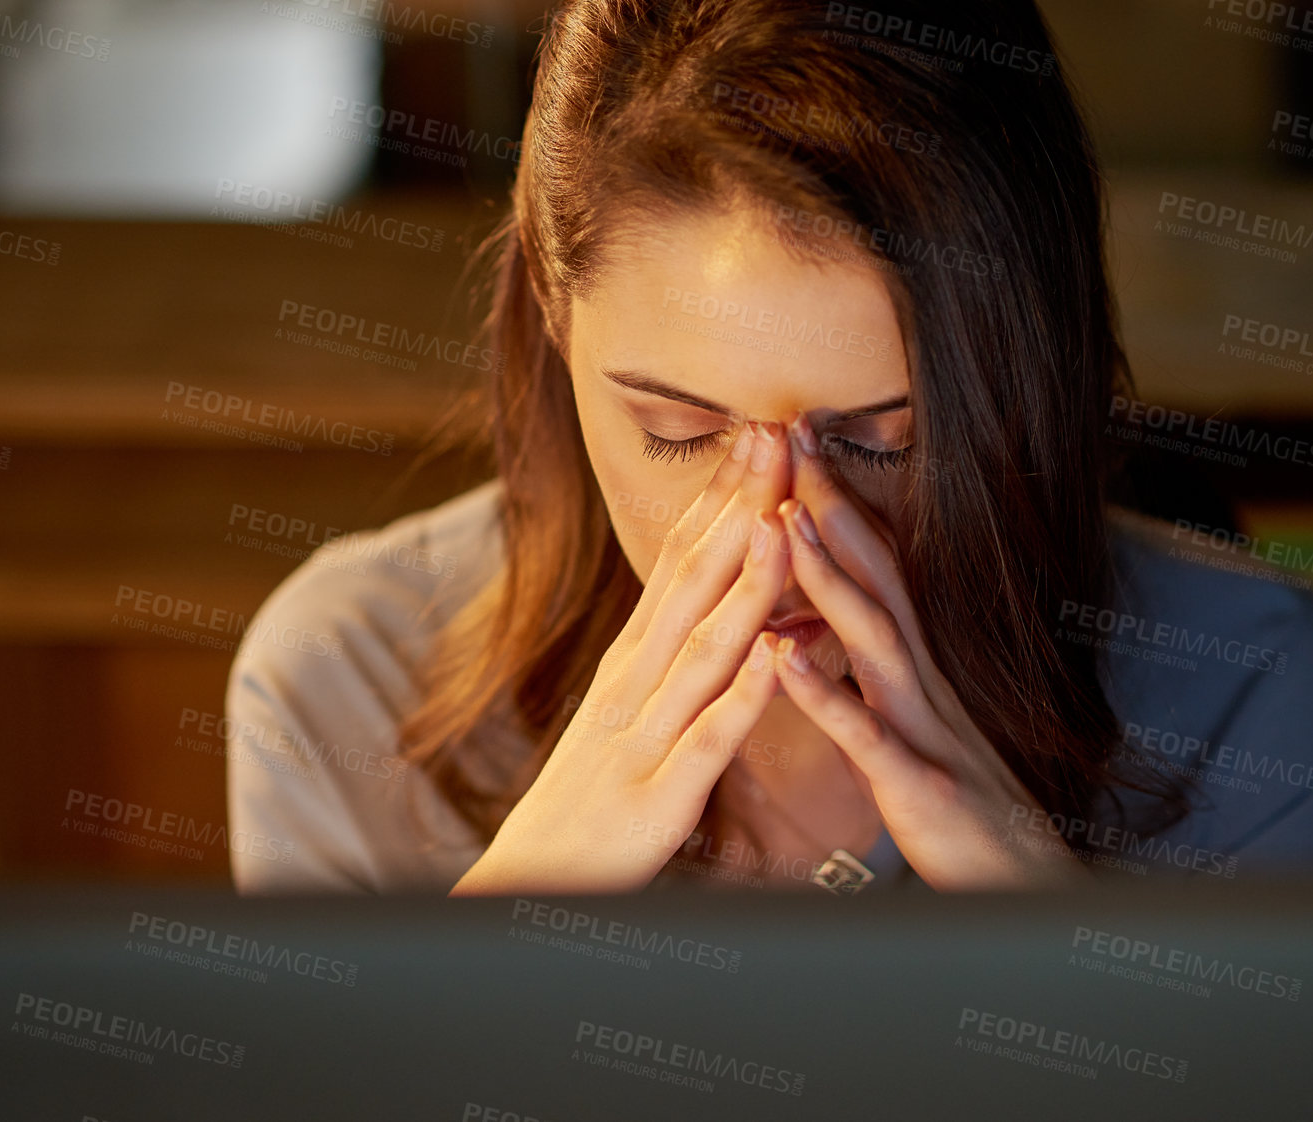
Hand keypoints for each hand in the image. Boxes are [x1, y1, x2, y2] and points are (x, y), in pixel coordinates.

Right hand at [450, 421, 795, 894]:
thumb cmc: (594, 791)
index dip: (722, 494)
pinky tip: (770, 657)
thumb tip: (719, 585)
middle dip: (738, 507)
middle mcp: (634, 683)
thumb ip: (676, 648)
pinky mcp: (657, 800)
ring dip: (744, 584)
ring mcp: (643, 738)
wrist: (530, 882)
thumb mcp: (629, 705)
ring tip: (782, 523)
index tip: (759, 430)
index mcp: (633, 659)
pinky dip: (738, 698)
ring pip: (702, 650)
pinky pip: (704, 742)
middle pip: (691, 581)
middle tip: (776, 434)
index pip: (680, 558)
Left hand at [772, 412, 1091, 891]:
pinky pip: (866, 735)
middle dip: (832, 506)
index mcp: (912, 670)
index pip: (873, 571)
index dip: (836, 506)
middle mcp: (921, 683)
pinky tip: (783, 657)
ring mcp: (923, 728)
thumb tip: (815, 630)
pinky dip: (825, 694)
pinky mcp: (916, 785)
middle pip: (876, 579)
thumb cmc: (960, 812)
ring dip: (829, 578)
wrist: (1023, 891)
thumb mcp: (913, 730)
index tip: (797, 444)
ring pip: (875, 640)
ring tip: (785, 521)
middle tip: (790, 437)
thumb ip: (872, 678)